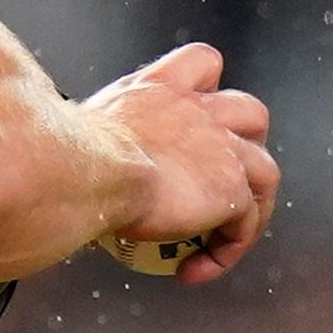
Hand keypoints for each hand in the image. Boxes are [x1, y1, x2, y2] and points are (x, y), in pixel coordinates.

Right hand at [83, 43, 275, 282]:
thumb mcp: (80, 132)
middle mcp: (197, 113)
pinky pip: (245, 225)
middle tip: (221, 181)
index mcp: (158, 91)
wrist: (84, 171)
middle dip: (246, 146)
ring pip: (265, 172)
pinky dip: (227, 250)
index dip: (209, 89)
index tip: (199, 116)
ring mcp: (221, 150)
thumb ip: (92, 142)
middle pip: (251, 114)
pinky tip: (196, 268)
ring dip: (251, 206)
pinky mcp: (230, 191)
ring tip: (221, 236)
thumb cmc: (67, 154)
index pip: (202, 65)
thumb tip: (67, 169)